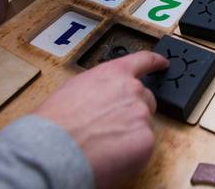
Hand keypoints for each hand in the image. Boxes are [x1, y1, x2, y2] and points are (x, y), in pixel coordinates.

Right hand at [35, 51, 168, 188]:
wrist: (51, 151)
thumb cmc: (53, 125)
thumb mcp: (73, 90)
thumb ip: (98, 88)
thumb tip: (102, 97)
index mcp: (113, 74)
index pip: (143, 60)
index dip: (156, 62)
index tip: (163, 63)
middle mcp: (131, 90)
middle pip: (145, 98)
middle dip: (133, 110)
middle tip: (113, 125)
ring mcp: (141, 114)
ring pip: (144, 124)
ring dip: (130, 132)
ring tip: (105, 143)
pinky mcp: (146, 140)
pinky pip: (143, 146)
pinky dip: (132, 153)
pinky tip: (111, 155)